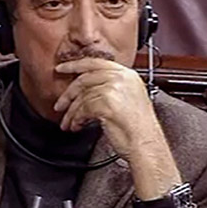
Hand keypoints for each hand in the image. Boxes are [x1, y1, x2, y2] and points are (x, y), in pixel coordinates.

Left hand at [54, 58, 181, 199]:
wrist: (146, 145)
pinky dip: (77, 119)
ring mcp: (114, 89)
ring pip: (82, 97)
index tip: (62, 68)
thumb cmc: (139, 130)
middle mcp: (122, 78)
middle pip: (85, 78)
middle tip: (60, 104)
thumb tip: (86, 90)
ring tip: (69, 122)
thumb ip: (111, 89)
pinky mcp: (107, 102)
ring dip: (72, 112)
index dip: (75, 65)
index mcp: (128, 75)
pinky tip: (77, 126)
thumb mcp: (128, 100)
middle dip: (68, 94)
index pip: (96, 62)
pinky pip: (83, 109)